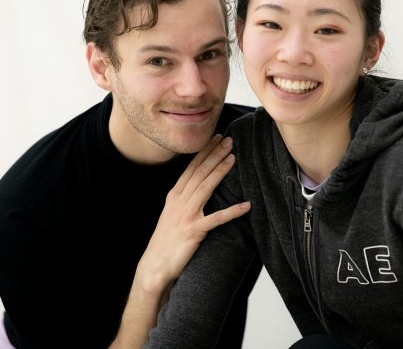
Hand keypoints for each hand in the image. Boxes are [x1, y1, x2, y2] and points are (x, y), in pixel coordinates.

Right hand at [137, 134, 250, 289]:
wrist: (155, 264)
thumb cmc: (167, 239)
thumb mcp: (173, 213)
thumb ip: (185, 198)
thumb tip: (200, 183)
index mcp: (175, 195)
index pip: (192, 168)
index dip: (205, 152)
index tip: (216, 138)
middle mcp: (179, 201)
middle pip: (200, 173)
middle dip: (214, 155)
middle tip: (229, 141)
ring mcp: (186, 215)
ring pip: (206, 188)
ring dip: (220, 172)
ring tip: (234, 158)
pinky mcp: (194, 231)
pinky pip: (216, 219)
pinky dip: (232, 211)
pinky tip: (246, 205)